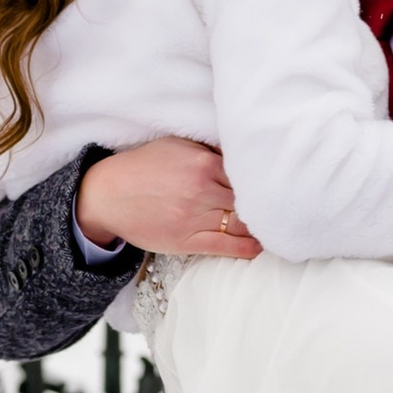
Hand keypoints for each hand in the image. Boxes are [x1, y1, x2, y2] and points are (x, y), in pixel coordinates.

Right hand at [76, 138, 261, 260]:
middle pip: (248, 199)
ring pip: (241, 224)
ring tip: (276, 226)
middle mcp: (203, 190)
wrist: (107, 194)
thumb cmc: (143, 167)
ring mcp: (195, 217)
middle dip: (266, 203)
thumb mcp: (176, 145)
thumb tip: (241, 155)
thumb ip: (210, 150)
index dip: (263, 180)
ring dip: (260, 226)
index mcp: (204, 162)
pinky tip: (259, 246)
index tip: (279, 183)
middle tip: (285, 206)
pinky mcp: (186, 240)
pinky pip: (225, 246)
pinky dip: (247, 247)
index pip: (247, 173)